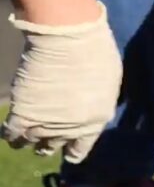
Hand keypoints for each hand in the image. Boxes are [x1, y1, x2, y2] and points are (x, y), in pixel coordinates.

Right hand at [1, 2, 122, 162]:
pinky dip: (9, 134)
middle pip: (54, 146)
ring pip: (31, 142)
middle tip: (43, 136)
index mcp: (96, 122)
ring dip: (27, 140)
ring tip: (23, 136)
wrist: (69, 37)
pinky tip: (9, 130)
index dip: (72, 149)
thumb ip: (100, 98)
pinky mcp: (23, 113)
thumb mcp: (109, 80)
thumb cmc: (96, 51)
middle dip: (48, 142)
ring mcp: (45, 124)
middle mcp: (71, 129)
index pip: (80, 149)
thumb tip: (92, 102)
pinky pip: (10, 133)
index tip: (67, 147)